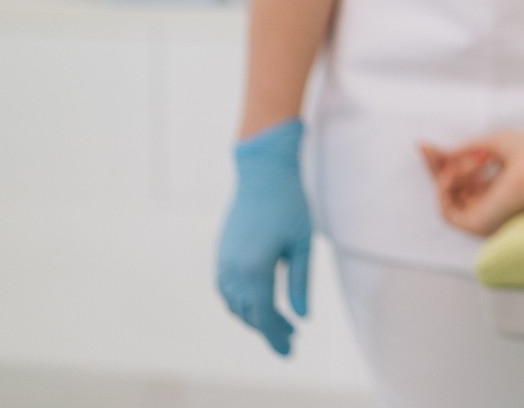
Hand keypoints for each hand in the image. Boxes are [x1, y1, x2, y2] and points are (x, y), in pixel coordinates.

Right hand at [215, 118, 310, 357]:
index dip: (277, 336)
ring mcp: (222, 262)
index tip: (290, 351)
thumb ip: (300, 283)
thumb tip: (301, 316)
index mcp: (254, 270)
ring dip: (253, 317)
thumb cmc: (289, 205)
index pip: (264, 315)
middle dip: (268, 328)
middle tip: (292, 337)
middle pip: (248, 313)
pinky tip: (259, 301)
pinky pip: (227, 290)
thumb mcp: (302, 245)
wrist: (262, 173)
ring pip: (234, 304)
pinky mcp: (221, 253)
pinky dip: (241, 302)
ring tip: (278, 321)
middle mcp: (232, 270)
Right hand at [420, 130, 523, 236]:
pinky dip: (444, 189)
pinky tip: (454, 172)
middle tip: (425, 147)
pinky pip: (446, 211)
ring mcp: (484, 218)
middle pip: (451, 188)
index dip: (444, 161)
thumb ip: (463, 150)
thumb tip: (440, 154)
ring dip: (452, 171)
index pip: (464, 178)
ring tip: (475, 158)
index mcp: (500, 188)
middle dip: (437, 166)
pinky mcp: (478, 226)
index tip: (426, 145)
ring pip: (448, 196)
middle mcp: (492, 206)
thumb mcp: (490, 143)